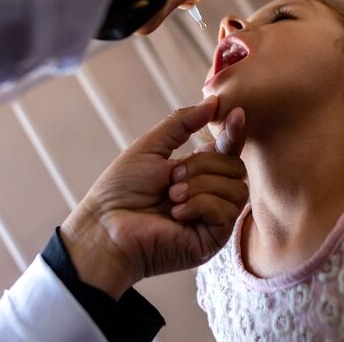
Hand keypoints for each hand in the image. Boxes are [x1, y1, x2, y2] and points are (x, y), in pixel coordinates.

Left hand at [60, 96, 246, 298]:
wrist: (106, 227)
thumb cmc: (121, 190)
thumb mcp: (151, 146)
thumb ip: (182, 123)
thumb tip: (214, 102)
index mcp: (197, 173)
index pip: (228, 150)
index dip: (235, 132)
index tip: (237, 113)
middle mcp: (209, 195)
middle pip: (234, 167)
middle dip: (202, 166)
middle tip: (171, 178)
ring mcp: (212, 219)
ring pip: (235, 189)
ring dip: (199, 186)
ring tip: (171, 196)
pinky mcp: (213, 241)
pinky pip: (226, 212)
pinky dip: (200, 205)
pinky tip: (176, 214)